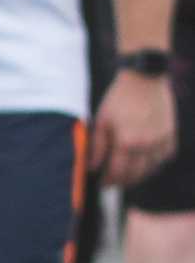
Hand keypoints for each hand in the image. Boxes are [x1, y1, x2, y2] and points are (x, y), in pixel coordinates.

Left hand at [91, 63, 175, 191]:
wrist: (145, 79)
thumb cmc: (119, 99)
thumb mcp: (102, 121)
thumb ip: (97, 147)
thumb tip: (92, 168)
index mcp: (126, 142)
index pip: (118, 173)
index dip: (109, 181)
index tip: (102, 183)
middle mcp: (146, 145)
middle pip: (135, 175)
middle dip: (122, 182)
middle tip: (114, 182)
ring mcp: (161, 140)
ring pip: (151, 169)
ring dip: (139, 175)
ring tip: (128, 174)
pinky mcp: (170, 134)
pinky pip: (164, 157)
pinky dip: (155, 163)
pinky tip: (145, 163)